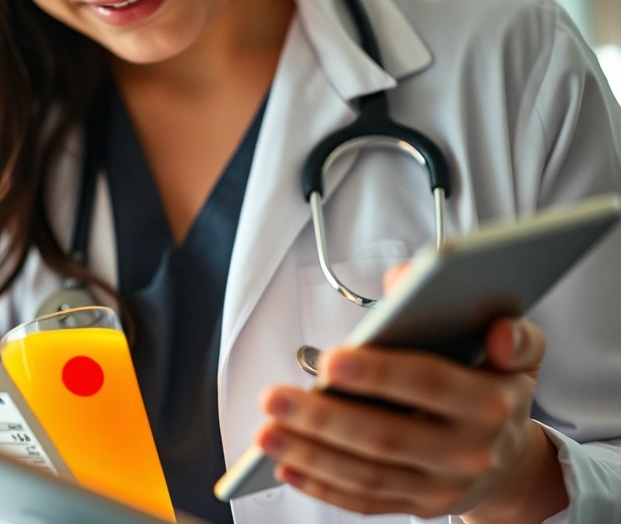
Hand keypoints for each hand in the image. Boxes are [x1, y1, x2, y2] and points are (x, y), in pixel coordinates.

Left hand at [256, 264, 567, 520]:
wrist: (513, 461)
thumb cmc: (495, 384)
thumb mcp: (508, 345)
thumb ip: (479, 310)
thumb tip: (406, 279)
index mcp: (491, 401)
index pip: (430, 384)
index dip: (379, 373)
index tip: (330, 361)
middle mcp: (471, 452)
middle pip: (385, 437)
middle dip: (323, 419)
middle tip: (271, 398)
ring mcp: (443, 487)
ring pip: (367, 475)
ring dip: (309, 454)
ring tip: (265, 431)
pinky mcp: (420, 507)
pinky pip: (364, 501)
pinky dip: (321, 486)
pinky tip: (285, 465)